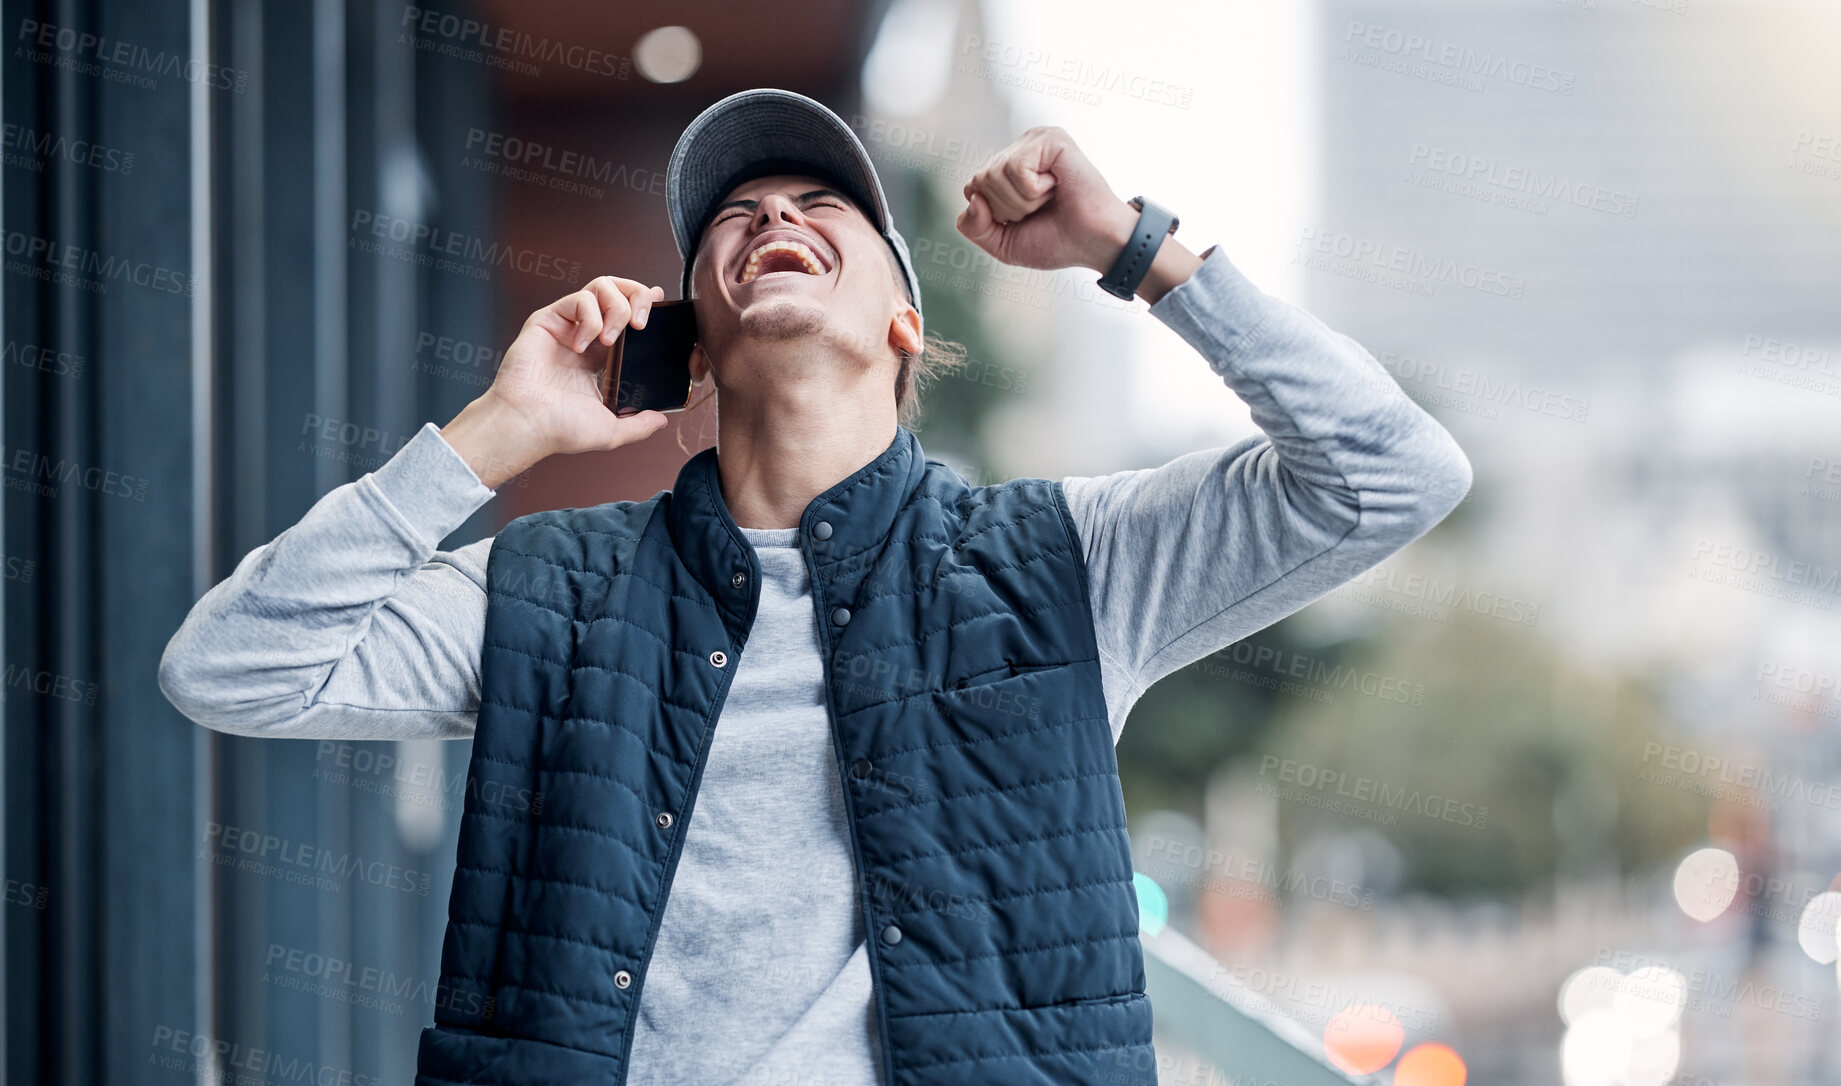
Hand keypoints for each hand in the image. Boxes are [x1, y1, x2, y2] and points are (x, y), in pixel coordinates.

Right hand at [440, 277, 671, 487]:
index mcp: (600, 356)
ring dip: (616, 308)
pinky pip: (580, 299)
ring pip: (602, 286)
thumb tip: (661, 420)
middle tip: (641, 324)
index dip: (644, 305)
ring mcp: (567, 325)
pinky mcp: (549, 319)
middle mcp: (585, 335)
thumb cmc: (560, 428)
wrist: (529, 425)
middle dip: (637, 297)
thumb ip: (638, 425)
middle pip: (618, 290)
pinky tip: (582, 346)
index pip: (628, 316)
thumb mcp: (611, 430)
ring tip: (611, 339)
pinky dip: (590, 319)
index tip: (659, 308)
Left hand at [955, 126, 1136, 273]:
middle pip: (979, 182)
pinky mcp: (1049, 138)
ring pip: (995, 175)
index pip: (972, 188)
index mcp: (1007, 167)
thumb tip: (973, 198)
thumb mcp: (1002, 242)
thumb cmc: (1055, 240)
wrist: (1093, 243)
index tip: (1027, 218)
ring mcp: (1034, 140)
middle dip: (1008, 209)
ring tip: (1050, 198)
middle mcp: (1019, 148)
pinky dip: (1034, 190)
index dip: (995, 215)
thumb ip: (973, 227)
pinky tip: (1057, 186)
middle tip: (1042, 208)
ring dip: (1023, 201)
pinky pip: (1016, 169)